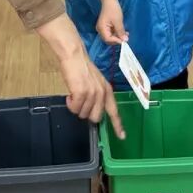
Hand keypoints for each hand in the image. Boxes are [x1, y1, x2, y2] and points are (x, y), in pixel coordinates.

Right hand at [36, 14, 125, 137]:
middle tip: (79, 101)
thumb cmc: (82, 69)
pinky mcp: (81, 93)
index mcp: (107, 91)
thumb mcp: (95, 82)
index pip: (114, 111)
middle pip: (95, 117)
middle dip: (85, 113)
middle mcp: (102, 94)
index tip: (122, 137)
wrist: (74, 56)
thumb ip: (98, 96)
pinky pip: (74, 108)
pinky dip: (69, 103)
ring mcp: (92, 94)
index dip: (117, 125)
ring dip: (76, 107)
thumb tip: (93, 112)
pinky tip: (69, 94)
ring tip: (74, 93)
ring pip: (82, 114)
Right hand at [96, 0, 127, 44]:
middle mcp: (100, 30)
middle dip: (117, 39)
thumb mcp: (118, 21)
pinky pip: (111, 32)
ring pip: (111, 36)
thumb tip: (125, 40)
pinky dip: (117, 33)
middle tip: (126, 38)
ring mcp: (103, 28)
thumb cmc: (113, 10)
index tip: (124, 41)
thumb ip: (121, 32)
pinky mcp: (106, 26)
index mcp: (101, 28)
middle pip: (109, 39)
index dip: (116, 41)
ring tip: (126, 34)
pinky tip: (123, 31)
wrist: (110, 0)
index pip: (108, 39)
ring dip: (118, 36)